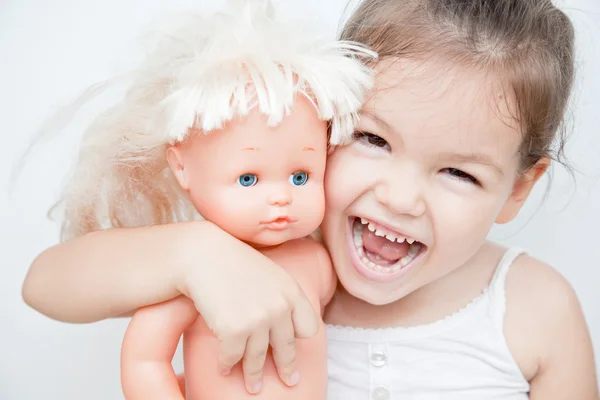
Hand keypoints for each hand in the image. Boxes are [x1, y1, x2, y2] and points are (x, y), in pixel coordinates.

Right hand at [174, 221, 318, 393]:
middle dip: (286, 369)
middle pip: (287, 348)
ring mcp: (258, 320)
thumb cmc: (231, 263)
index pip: (309, 327)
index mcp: (291, 291)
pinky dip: (226, 365)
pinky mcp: (234, 330)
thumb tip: (284, 324)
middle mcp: (280, 307)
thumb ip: (280, 296)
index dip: (300, 338)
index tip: (295, 347)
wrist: (201, 255)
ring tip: (253, 386)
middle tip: (289, 381)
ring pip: (258, 359)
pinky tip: (224, 368)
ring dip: (254, 376)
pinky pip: (232, 358)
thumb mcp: (268, 274)